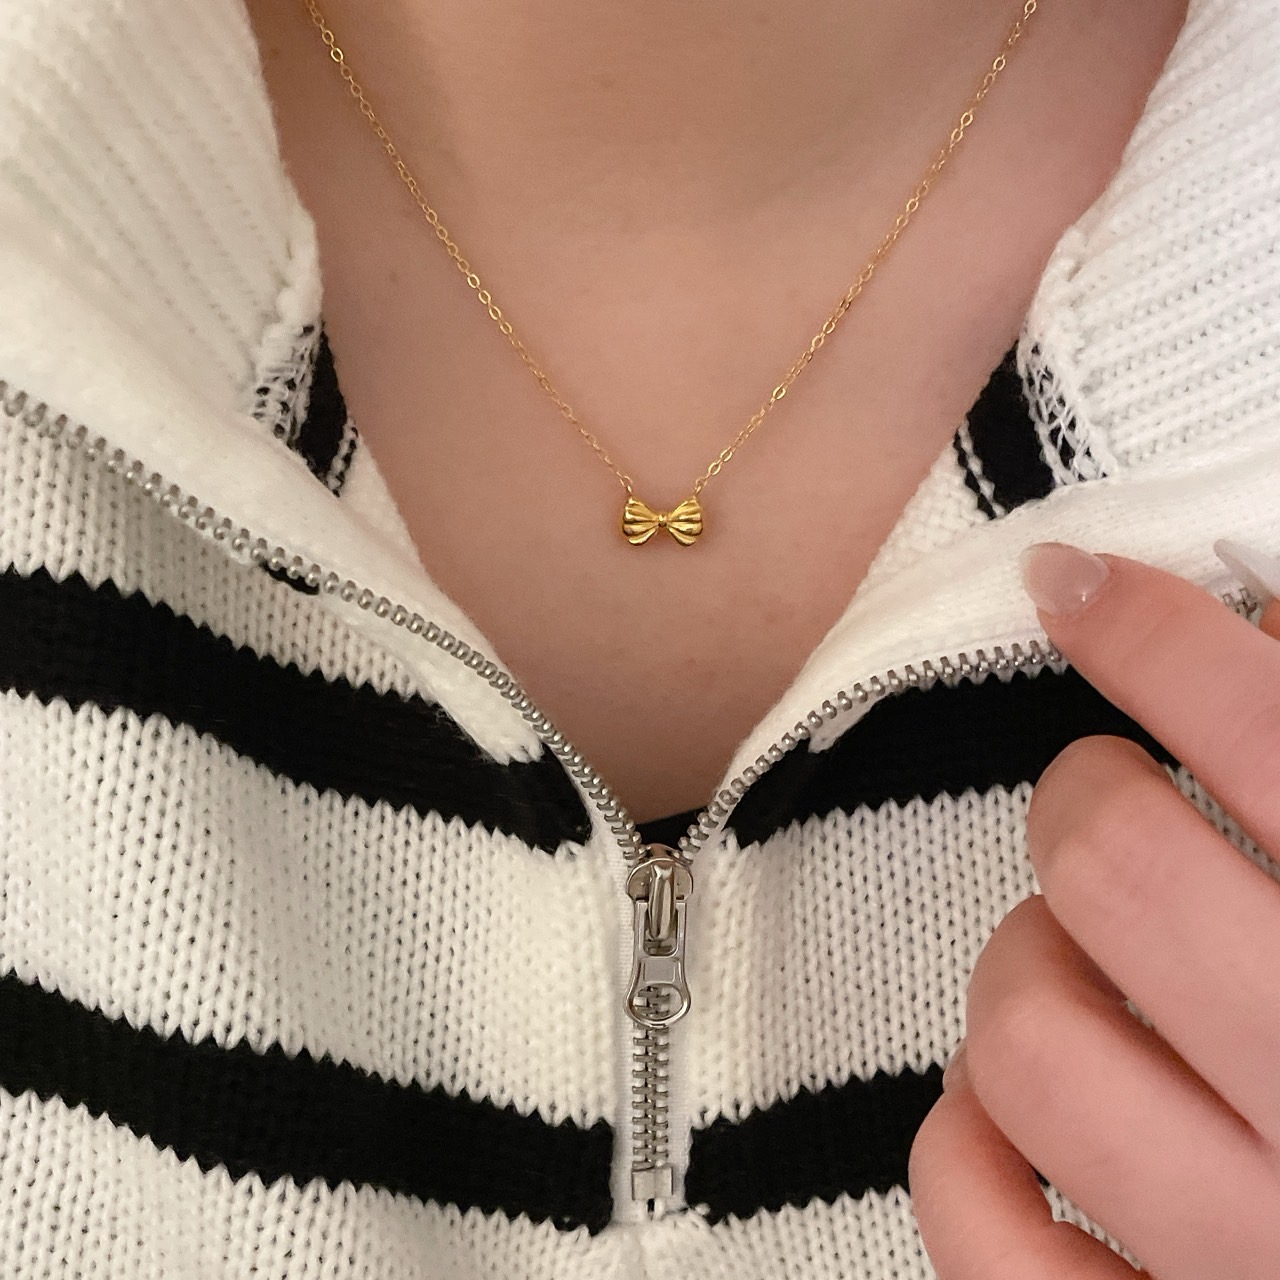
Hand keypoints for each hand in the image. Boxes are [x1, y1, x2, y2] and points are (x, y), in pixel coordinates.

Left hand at [908, 542, 1279, 1277]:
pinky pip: (983, 1229)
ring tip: (1085, 964)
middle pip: (1113, 869)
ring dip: (1027, 967)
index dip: (1151, 628)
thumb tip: (1254, 635)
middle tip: (1110, 803)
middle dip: (1084, 799)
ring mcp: (1253, 1255)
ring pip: (1026, 1038)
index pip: (1264, 728)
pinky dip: (967, 1146)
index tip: (1078, 587)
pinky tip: (1017, 1111)